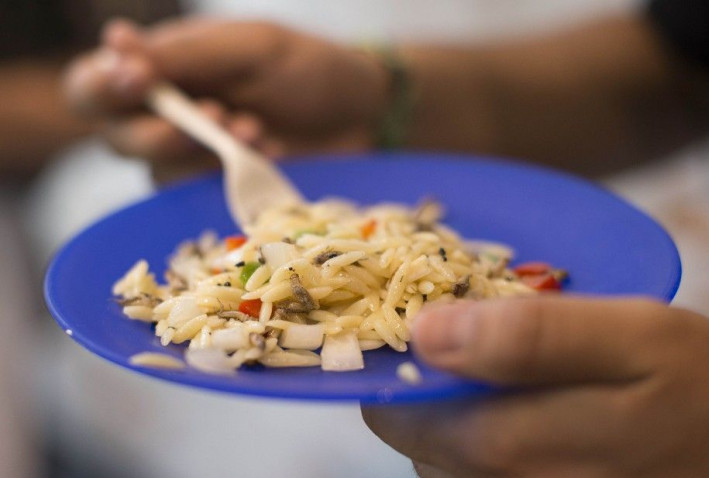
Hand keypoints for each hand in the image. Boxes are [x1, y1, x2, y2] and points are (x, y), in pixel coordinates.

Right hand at [64, 18, 388, 179]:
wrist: (361, 114)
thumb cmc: (306, 69)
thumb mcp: (249, 49)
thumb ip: (185, 55)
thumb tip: (114, 42)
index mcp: (164, 66)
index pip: (94, 84)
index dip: (103, 88)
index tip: (141, 82)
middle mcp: (167, 114)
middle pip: (117, 138)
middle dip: (165, 132)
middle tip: (219, 114)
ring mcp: (194, 157)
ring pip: (159, 172)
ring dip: (205, 152)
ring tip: (256, 128)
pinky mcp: (222, 189)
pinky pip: (202, 194)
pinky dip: (231, 172)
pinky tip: (269, 148)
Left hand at [362, 297, 708, 476]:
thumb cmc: (703, 386)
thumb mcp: (637, 336)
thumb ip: (532, 338)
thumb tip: (428, 332)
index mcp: (537, 452)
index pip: (412, 424)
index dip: (393, 382)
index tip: (402, 342)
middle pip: (425, 453)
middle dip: (419, 401)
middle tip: (448, 351)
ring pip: (447, 472)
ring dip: (447, 426)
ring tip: (486, 382)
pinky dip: (475, 451)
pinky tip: (513, 417)